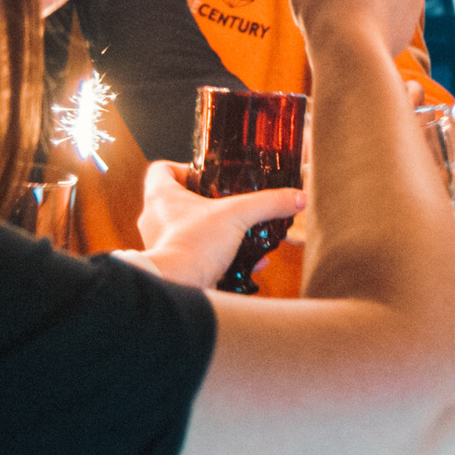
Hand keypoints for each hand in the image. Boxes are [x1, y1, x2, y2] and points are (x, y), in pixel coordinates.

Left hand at [127, 161, 305, 289]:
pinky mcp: (177, 266)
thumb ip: (268, 203)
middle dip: (208, 201)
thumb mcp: (237, 215)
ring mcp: (164, 245)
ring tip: (243, 231)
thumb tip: (297, 197)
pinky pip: (200, 256)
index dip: (182, 167)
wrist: (180, 286)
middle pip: (179, 200)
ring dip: (217, 230)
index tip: (206, 174)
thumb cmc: (193, 246)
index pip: (162, 169)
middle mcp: (157, 220)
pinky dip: (223, 257)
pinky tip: (250, 261)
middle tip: (230, 201)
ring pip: (190, 230)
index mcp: (161, 197)